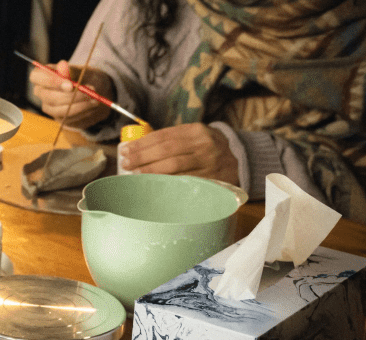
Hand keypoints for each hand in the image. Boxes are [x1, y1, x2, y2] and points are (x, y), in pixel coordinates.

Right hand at [29, 60, 113, 128]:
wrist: (94, 90)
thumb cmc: (84, 76)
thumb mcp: (81, 70)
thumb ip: (71, 69)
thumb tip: (62, 66)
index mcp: (41, 75)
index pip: (36, 77)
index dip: (51, 82)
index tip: (70, 85)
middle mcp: (41, 91)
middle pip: (47, 97)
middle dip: (69, 97)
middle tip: (89, 92)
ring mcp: (48, 106)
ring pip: (58, 110)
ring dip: (79, 106)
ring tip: (94, 99)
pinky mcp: (58, 117)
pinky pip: (67, 118)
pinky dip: (82, 112)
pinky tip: (91, 105)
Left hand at [120, 123, 239, 184]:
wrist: (239, 160)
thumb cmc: (207, 148)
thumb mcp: (194, 137)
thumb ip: (172, 139)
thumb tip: (138, 148)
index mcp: (196, 130)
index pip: (164, 135)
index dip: (142, 143)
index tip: (126, 150)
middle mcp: (204, 144)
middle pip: (167, 150)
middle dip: (143, 157)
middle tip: (126, 163)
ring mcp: (209, 162)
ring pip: (175, 166)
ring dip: (151, 170)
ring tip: (135, 174)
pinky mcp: (211, 178)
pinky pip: (185, 181)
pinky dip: (167, 183)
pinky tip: (153, 184)